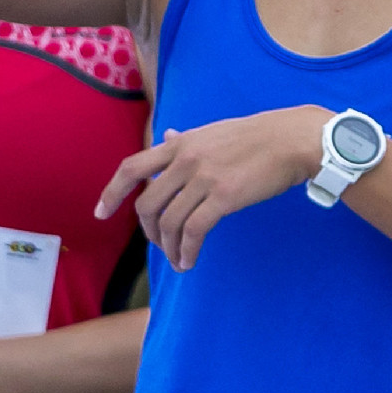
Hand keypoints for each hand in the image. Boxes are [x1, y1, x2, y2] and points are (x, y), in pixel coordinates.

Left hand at [96, 106, 329, 269]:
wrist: (292, 139)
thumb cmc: (255, 136)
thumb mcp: (211, 132)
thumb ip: (184, 140)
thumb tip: (165, 137)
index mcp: (178, 144)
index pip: (131, 168)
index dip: (111, 193)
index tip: (100, 213)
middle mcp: (184, 160)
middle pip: (147, 204)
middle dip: (148, 231)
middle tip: (158, 245)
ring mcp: (203, 178)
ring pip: (169, 222)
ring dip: (168, 248)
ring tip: (177, 260)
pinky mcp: (224, 197)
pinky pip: (194, 231)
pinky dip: (187, 251)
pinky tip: (189, 261)